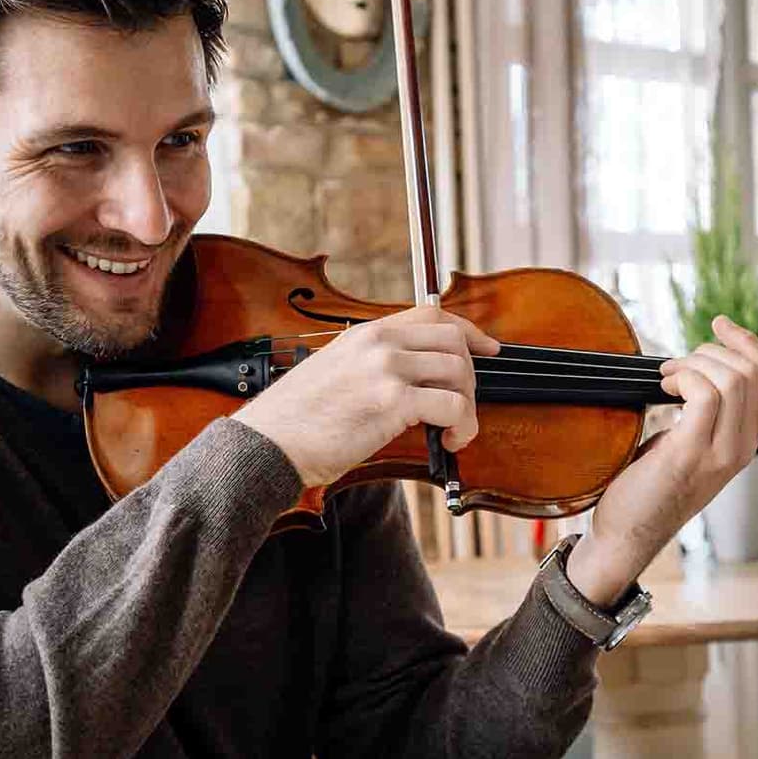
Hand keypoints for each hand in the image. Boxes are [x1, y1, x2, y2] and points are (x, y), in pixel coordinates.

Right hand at [231, 305, 500, 488]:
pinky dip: (463, 427)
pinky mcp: (392, 401)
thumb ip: (374, 365)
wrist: (269, 445)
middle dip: (470, 377)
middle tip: (462, 408)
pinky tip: (449, 442)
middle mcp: (379, 343)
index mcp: (367, 333)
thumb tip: (417, 379)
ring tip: (455, 431)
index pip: (433, 314)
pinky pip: (453, 406)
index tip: (488, 348)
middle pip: (454, 341)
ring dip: (468, 406)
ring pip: (459, 372)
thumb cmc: (298, 421)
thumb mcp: (336, 373)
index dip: (468, 331)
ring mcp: (386, 369)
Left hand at [566, 316, 757, 604]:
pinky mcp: (691, 455)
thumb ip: (702, 413)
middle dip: (713, 350)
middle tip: (677, 363)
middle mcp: (741, 448)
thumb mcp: (685, 442)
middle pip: (754, 372)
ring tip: (667, 377)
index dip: (747, 342)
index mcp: (744, 441)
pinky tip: (663, 388)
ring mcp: (720, 454)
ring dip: (694, 362)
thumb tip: (693, 367)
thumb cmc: (646, 487)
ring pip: (733, 379)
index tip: (718, 325)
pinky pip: (705, 395)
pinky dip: (683, 377)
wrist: (626, 534)